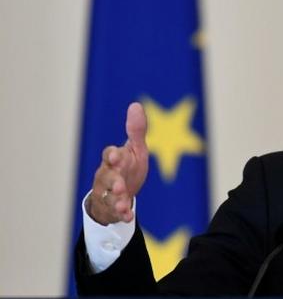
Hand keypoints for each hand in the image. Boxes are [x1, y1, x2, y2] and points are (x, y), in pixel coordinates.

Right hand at [87, 102, 148, 224]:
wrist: (122, 192)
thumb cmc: (128, 167)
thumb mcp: (135, 149)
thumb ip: (136, 131)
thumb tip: (136, 105)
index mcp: (114, 159)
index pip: (109, 154)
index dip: (112, 155)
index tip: (116, 156)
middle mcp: (107, 175)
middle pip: (106, 177)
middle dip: (113, 181)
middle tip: (120, 185)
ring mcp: (108, 192)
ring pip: (108, 195)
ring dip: (116, 199)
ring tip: (123, 204)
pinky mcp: (113, 207)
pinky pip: (115, 211)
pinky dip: (121, 214)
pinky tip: (128, 216)